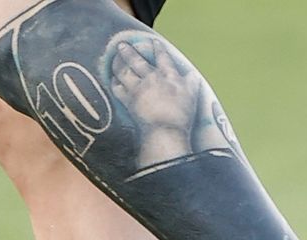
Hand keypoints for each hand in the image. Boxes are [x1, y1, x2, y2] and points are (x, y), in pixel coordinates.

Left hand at [110, 39, 202, 162]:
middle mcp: (152, 78)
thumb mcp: (192, 96)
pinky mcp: (129, 100)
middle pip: (138, 61)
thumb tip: (193, 74)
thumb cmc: (181, 114)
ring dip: (118, 65)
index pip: (163, 58)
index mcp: (169, 76)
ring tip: (114, 60)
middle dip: (129, 52)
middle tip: (122, 45)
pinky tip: (113, 81)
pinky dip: (115, 84)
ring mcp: (139, 89)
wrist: (165, 130)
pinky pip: (118, 89)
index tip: (154, 41)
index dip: (158, 48)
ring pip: (125, 72)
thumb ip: (192, 83)